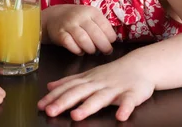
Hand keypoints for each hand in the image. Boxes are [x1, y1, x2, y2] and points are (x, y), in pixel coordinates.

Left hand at [38, 58, 154, 121]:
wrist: (141, 65)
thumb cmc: (113, 73)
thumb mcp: (89, 75)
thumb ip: (70, 82)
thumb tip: (50, 86)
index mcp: (88, 81)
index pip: (68, 88)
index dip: (54, 97)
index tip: (40, 105)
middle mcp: (99, 84)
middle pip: (79, 93)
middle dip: (64, 102)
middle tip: (51, 111)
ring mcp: (115, 89)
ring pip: (101, 98)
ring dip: (88, 106)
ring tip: (76, 115)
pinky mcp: (133, 93)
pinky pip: (129, 102)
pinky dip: (125, 108)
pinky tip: (120, 116)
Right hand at [43, 5, 116, 54]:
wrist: (54, 16)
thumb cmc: (77, 19)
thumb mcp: (89, 16)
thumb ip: (100, 26)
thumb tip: (112, 41)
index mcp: (91, 11)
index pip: (105, 26)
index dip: (110, 37)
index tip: (110, 42)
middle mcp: (80, 16)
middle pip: (96, 34)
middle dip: (103, 46)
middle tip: (105, 51)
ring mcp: (69, 25)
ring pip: (83, 40)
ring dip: (90, 49)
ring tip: (92, 50)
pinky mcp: (60, 34)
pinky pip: (70, 45)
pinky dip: (77, 51)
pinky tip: (80, 50)